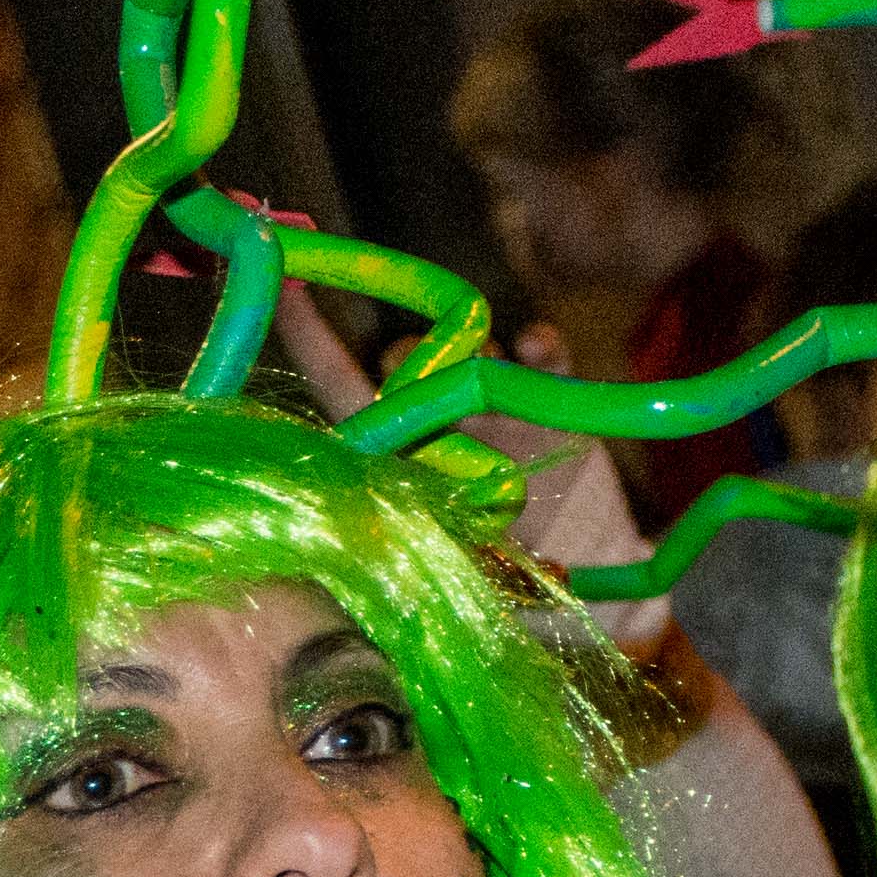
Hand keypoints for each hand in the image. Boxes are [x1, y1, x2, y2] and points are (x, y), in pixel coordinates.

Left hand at [273, 295, 670, 643]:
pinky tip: (536, 351)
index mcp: (396, 467)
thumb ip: (420, 551)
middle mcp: (435, 426)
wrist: (595, 593)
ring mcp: (490, 409)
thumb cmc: (508, 597)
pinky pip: (539, 354)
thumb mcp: (454, 581)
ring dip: (465, 355)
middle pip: (398, 363)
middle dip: (401, 360)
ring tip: (483, 382)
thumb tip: (370, 533)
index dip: (308, 336)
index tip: (280, 278)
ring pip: (461, 348)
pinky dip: (536, 347)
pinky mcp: (547, 403)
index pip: (339, 394)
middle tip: (416, 382)